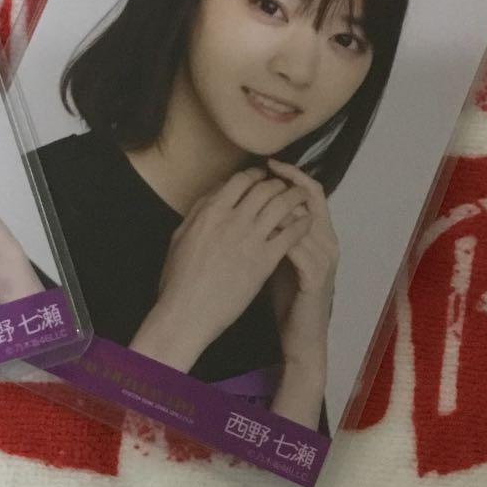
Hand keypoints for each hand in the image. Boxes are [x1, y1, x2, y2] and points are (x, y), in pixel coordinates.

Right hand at [130, 166, 311, 371]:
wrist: (188, 311)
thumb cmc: (179, 278)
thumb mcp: (180, 236)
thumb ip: (199, 212)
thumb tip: (215, 194)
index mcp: (210, 211)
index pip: (239, 180)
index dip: (255, 175)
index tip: (264, 176)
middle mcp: (232, 219)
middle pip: (264, 189)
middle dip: (279, 183)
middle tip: (287, 185)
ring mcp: (250, 239)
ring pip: (280, 206)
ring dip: (295, 197)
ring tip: (303, 196)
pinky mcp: (265, 261)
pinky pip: (290, 234)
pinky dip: (301, 224)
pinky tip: (307, 222)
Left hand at [266, 159, 337, 375]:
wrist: (301, 335)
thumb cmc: (288, 294)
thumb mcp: (281, 254)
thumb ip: (275, 230)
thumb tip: (251, 203)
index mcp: (320, 234)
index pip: (312, 192)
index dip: (292, 175)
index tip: (269, 162)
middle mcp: (327, 241)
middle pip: (310, 199)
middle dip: (285, 182)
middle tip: (261, 169)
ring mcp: (323, 259)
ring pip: (302, 219)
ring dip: (276, 206)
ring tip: (253, 193)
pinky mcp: (314, 277)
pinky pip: (295, 246)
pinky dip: (276, 233)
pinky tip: (256, 228)